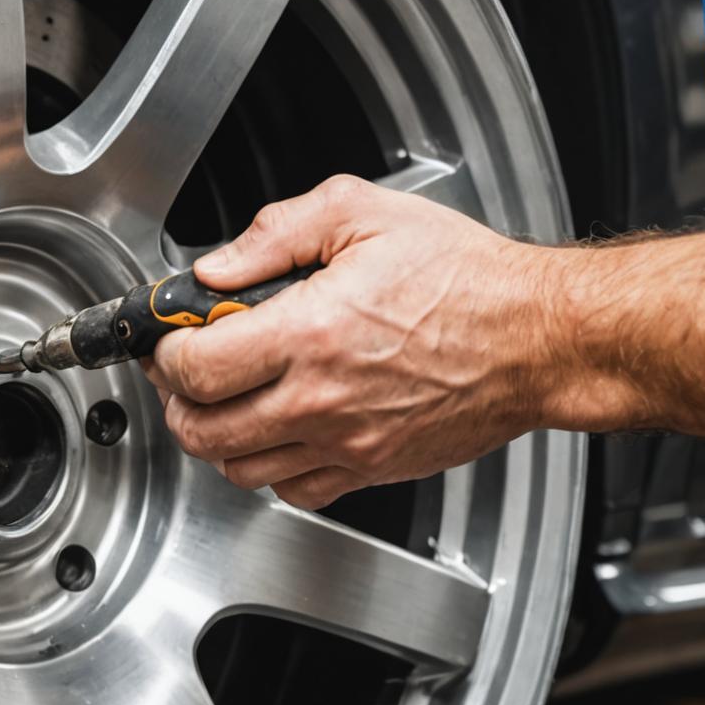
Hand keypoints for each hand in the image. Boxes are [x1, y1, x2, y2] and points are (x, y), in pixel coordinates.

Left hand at [147, 176, 562, 509]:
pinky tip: (278, 429)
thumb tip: (214, 270)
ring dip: (216, 438)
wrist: (540, 338)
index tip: (169, 339)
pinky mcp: (371, 469)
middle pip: (201, 431)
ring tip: (226, 400)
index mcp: (309, 333)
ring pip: (238, 470)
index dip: (164, 353)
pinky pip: (293, 491)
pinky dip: (270, 468)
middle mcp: (320, 400)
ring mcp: (345, 443)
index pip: (193, 367)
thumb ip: (274, 234)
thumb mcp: (363, 213)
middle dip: (176, 401)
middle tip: (184, 374)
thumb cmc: (466, 278)